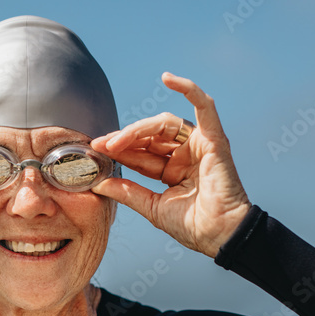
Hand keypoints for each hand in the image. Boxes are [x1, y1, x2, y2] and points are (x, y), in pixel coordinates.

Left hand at [90, 72, 251, 257]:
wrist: (219, 236)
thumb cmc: (193, 226)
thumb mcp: (151, 206)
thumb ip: (127, 191)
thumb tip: (98, 183)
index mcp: (173, 169)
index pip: (141, 152)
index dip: (119, 149)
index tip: (95, 150)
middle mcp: (186, 154)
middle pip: (150, 135)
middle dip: (124, 138)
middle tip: (101, 144)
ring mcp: (200, 145)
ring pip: (165, 124)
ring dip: (138, 129)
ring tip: (117, 140)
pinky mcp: (214, 140)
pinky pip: (204, 107)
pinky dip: (189, 90)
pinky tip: (169, 79)